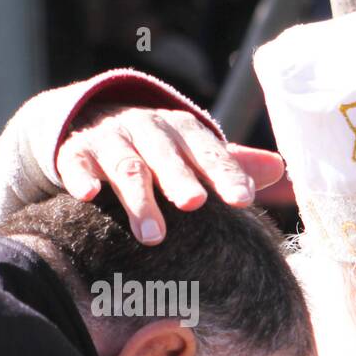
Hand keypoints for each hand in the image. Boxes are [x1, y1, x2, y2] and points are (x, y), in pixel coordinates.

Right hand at [55, 104, 285, 244]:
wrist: (85, 119)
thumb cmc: (152, 147)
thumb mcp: (189, 150)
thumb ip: (228, 164)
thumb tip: (281, 169)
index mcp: (181, 131)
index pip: (208, 151)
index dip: (225, 173)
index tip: (243, 200)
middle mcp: (147, 130)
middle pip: (166, 155)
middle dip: (180, 180)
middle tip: (195, 205)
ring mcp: (109, 139)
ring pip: (126, 167)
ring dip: (138, 198)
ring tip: (152, 236)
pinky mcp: (74, 151)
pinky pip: (76, 164)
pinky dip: (81, 178)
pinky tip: (88, 196)